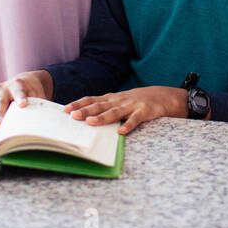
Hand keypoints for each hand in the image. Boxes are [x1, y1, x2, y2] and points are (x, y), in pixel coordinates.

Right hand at [0, 71, 52, 126]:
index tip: (23, 105)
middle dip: (0, 112)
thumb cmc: (32, 91)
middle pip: (1, 100)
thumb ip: (40, 105)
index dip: (21, 98)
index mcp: (19, 85)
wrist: (24, 81)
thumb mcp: (38, 95)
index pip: (20, 92)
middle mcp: (4, 88)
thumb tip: (46, 120)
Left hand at [62, 86, 187, 134]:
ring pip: (115, 112)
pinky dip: (128, 125)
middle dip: (86, 111)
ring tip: (91, 122)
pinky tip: (121, 131)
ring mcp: (132, 105)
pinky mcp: (144, 111)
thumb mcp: (119, 101)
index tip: (65, 110)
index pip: (92, 100)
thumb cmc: (135, 101)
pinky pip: (135, 119)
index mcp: (111, 98)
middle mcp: (119, 100)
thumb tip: (83, 117)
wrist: (162, 96)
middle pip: (100, 106)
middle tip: (73, 116)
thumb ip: (104, 107)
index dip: (79, 104)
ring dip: (102, 117)